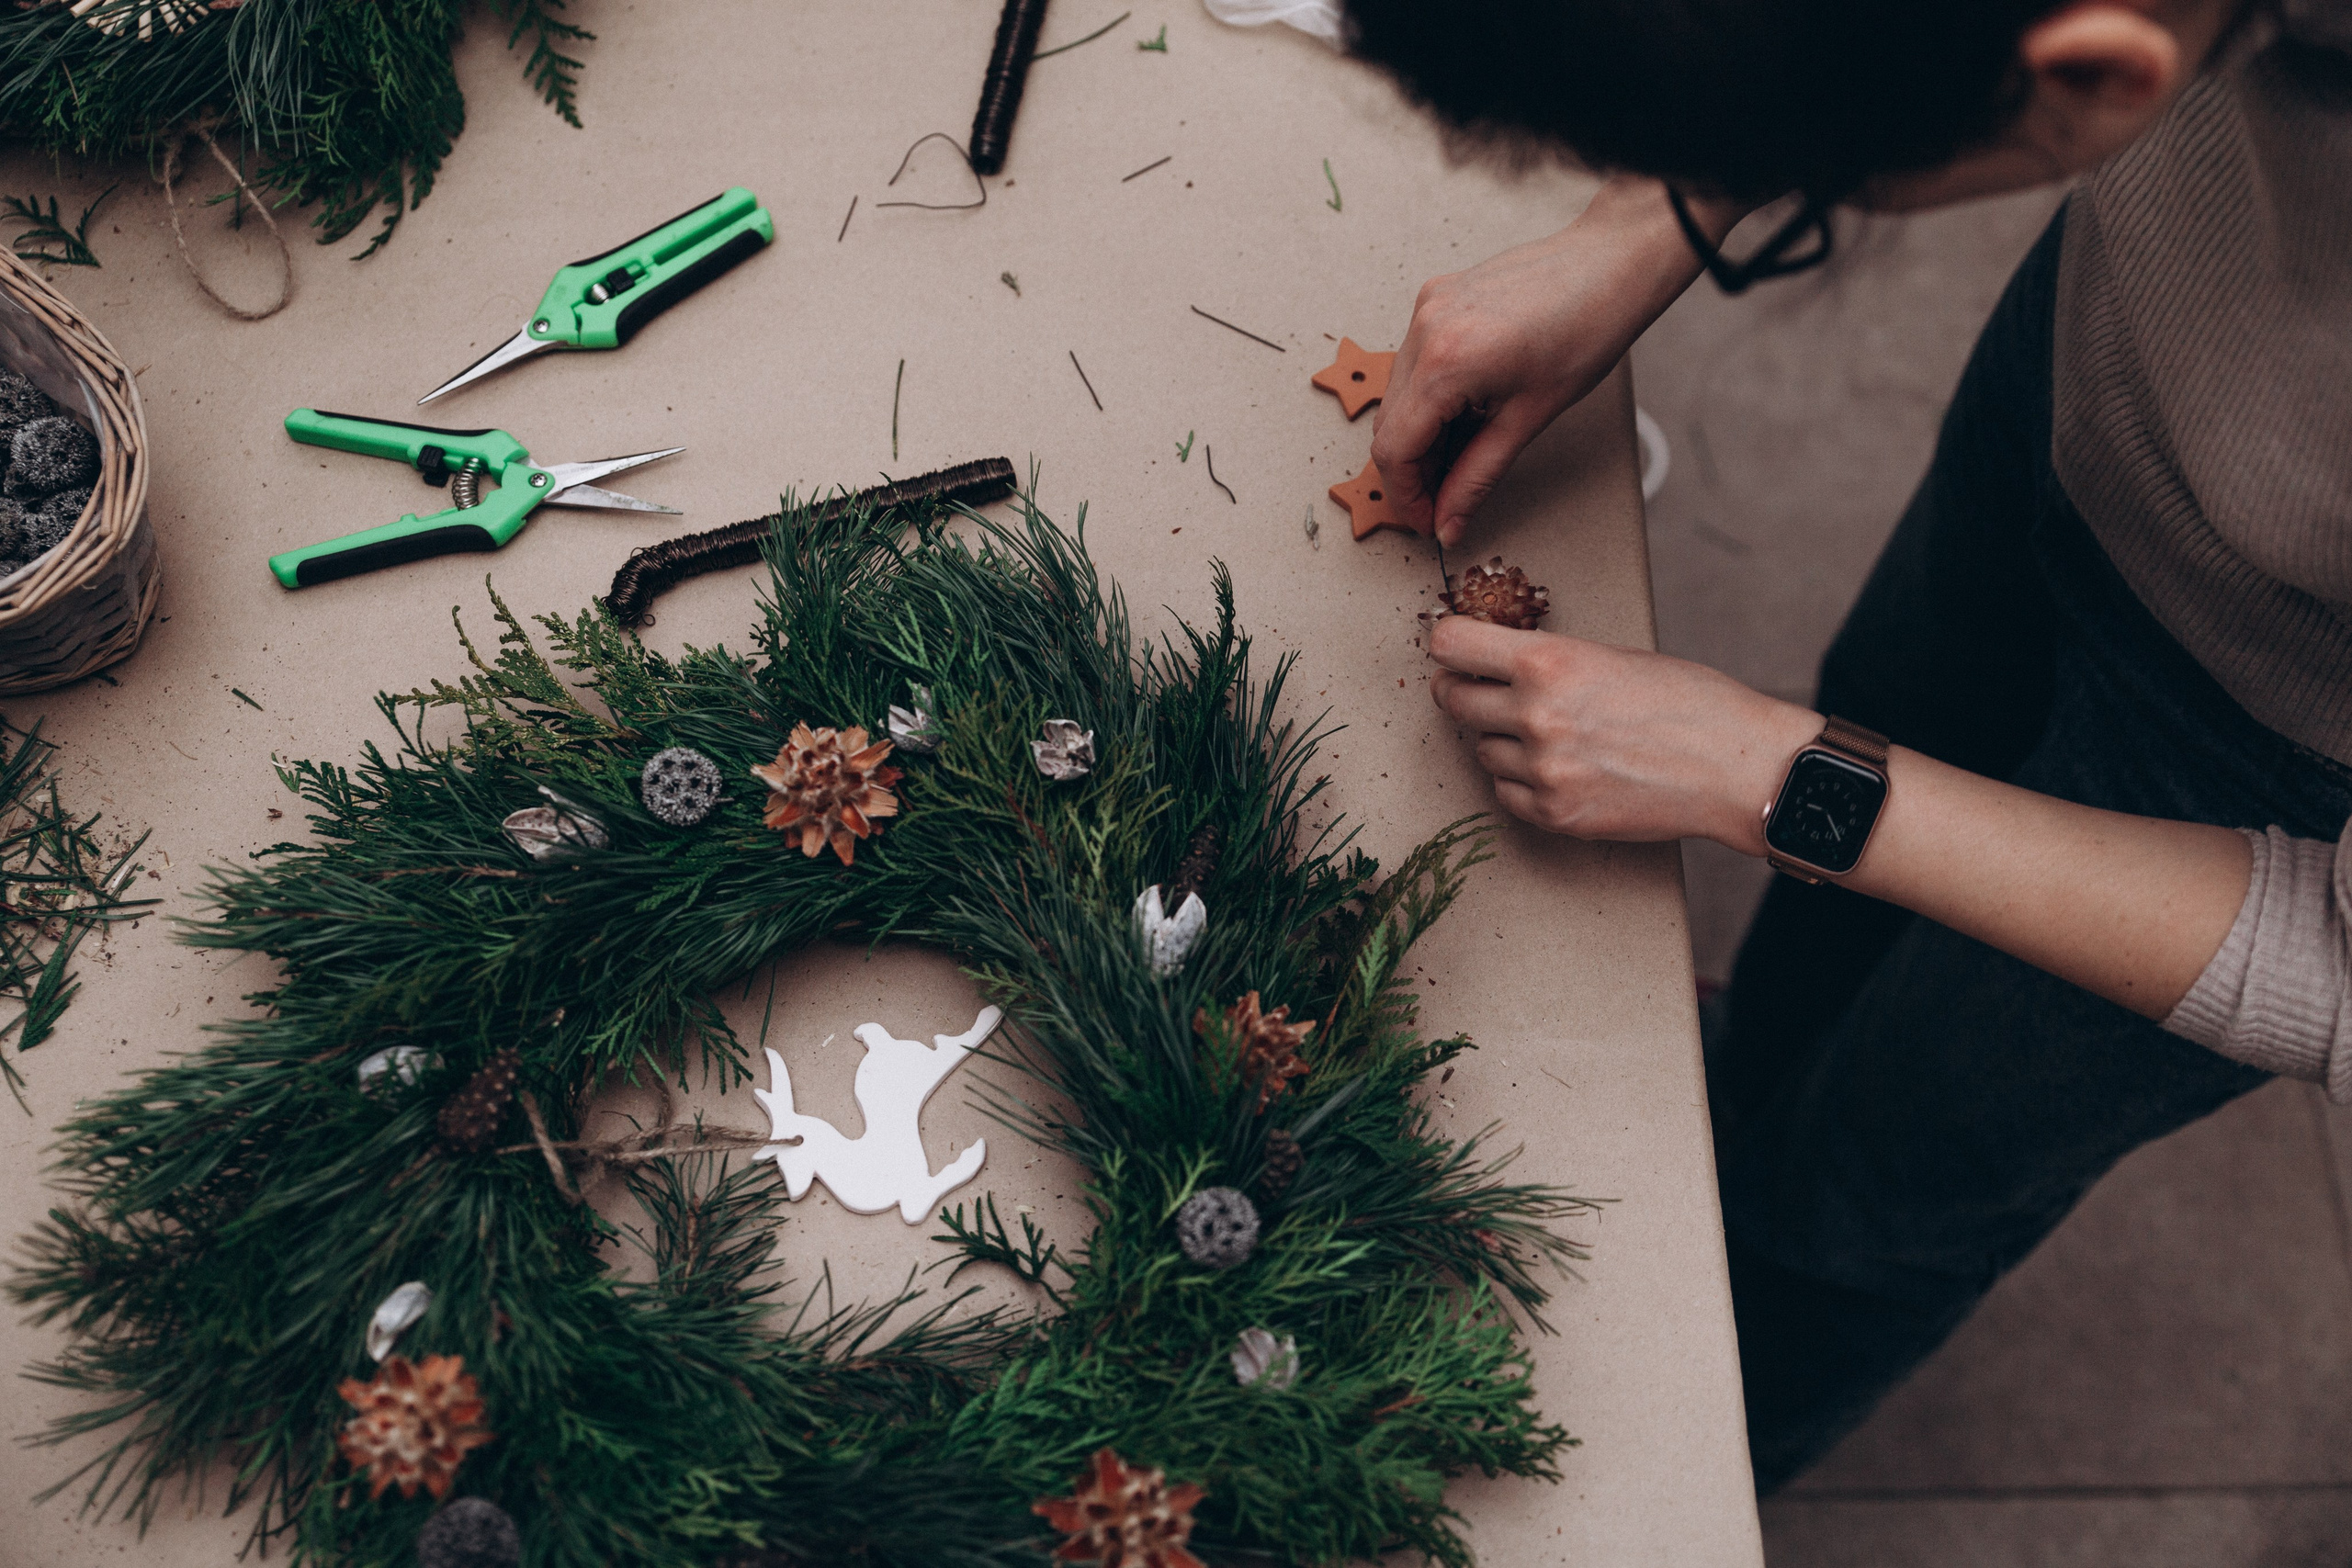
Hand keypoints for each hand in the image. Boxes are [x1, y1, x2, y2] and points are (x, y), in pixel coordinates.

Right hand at [1370, 175, 1714, 545]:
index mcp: (1446, 362)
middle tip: (1445, 501)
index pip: (1393, 449)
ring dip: (1420, 436)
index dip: (1407, 497)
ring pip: (1397, 396)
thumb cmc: (1587, 329)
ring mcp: (1425, 309)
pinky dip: (1428, 399)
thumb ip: (1478, 476)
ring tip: (1460, 457)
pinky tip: (1462, 414)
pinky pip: (1412, 364)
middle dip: (1412, 471)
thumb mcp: (1530, 419)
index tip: (1430, 521)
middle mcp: (1424, 330)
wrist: (1611, 263)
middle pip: (1388, 425)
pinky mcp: (1435, 298)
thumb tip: (1449, 522)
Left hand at [1427, 615, 1819, 849]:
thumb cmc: (1689, 702)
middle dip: (1463, 691)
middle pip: (1453, 699)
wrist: (1734, 766)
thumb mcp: (1612, 657)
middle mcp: (1536, 715)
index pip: (1450, 644)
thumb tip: (1497, 662)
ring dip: (1502, 740)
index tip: (1454, 648)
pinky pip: (1505, 793)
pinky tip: (1559, 768)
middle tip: (1481, 689)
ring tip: (1550, 734)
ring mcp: (1543, 770)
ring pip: (1481, 749)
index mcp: (1549, 662)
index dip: (1448, 643)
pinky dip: (1522, 781)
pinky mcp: (1554, 814)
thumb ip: (1549, 660)